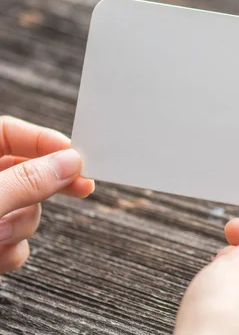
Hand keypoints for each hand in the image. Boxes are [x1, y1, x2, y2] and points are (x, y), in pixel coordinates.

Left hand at [0, 116, 94, 272]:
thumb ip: (25, 182)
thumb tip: (69, 164)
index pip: (9, 132)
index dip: (44, 141)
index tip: (76, 155)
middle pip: (25, 171)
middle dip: (47, 188)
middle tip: (83, 188)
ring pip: (24, 210)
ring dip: (21, 227)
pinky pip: (14, 241)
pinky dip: (11, 251)